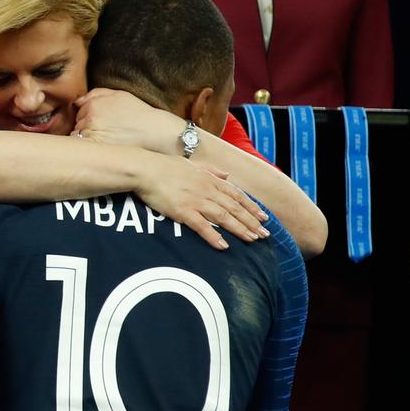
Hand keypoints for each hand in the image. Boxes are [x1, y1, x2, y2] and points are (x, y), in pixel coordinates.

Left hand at [74, 88, 180, 154]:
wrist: (156, 133)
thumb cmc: (139, 114)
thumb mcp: (120, 96)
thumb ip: (96, 94)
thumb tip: (77, 102)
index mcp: (93, 104)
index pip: (78, 112)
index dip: (87, 118)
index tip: (100, 123)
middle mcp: (89, 118)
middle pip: (76, 125)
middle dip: (85, 128)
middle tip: (104, 133)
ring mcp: (92, 134)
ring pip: (77, 138)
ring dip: (85, 140)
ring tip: (105, 141)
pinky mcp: (96, 149)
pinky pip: (83, 150)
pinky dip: (88, 151)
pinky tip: (102, 150)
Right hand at [135, 156, 269, 249]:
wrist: (145, 169)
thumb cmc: (165, 167)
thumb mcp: (192, 164)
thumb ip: (211, 171)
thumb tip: (227, 175)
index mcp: (210, 179)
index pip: (237, 195)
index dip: (251, 207)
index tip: (263, 218)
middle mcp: (207, 190)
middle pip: (234, 208)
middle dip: (251, 221)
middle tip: (264, 234)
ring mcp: (196, 200)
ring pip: (224, 217)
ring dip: (239, 229)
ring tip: (252, 239)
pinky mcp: (183, 211)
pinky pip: (202, 226)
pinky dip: (214, 236)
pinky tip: (223, 245)